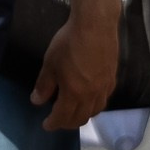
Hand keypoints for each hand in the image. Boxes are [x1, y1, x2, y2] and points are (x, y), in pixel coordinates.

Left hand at [32, 2, 119, 131]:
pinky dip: (94, 105)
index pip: (63, 117)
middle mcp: (91, 95)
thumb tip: (37, 101)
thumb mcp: (50, 64)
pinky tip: (90, 98)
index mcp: (74, 94)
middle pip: (81, 118)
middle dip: (67, 123)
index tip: (46, 125)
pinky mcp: (112, 78)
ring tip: (74, 112)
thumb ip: (44, 85)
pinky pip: (104, 99)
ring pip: (95, 111)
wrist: (95, 25)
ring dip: (83, 116)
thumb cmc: (69, 43)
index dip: (53, 123)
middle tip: (58, 120)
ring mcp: (104, 87)